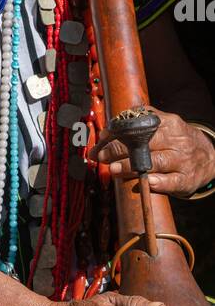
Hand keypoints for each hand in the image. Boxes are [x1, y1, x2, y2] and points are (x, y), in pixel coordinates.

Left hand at [91, 110, 214, 196]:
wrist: (209, 158)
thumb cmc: (175, 143)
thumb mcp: (163, 128)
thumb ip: (138, 127)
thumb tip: (105, 133)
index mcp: (168, 123)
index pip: (140, 124)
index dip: (118, 130)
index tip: (102, 137)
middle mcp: (177, 140)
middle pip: (145, 142)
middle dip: (119, 148)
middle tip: (101, 156)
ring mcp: (183, 160)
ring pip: (156, 161)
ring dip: (132, 166)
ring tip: (114, 170)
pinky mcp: (187, 178)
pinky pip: (173, 181)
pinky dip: (160, 182)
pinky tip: (147, 182)